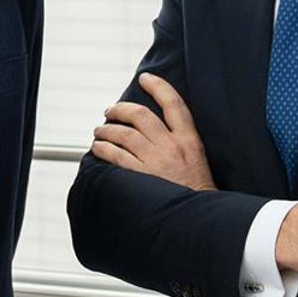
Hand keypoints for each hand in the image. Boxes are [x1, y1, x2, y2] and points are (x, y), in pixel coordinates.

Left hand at [88, 73, 216, 191]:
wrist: (199, 219)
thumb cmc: (197, 191)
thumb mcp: (198, 159)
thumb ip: (181, 141)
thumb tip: (153, 129)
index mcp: (190, 140)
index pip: (174, 103)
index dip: (158, 86)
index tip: (145, 78)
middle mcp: (172, 147)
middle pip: (141, 115)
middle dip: (121, 109)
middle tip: (110, 111)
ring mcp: (156, 161)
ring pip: (124, 134)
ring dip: (107, 130)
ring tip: (99, 132)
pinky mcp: (142, 177)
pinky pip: (116, 156)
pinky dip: (103, 149)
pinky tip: (98, 149)